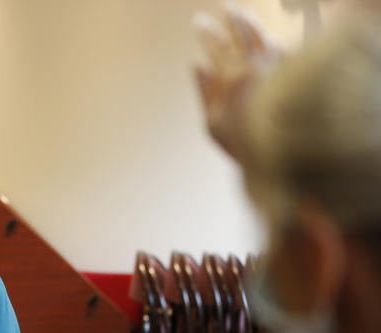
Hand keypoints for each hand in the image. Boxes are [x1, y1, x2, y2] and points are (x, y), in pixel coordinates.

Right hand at [193, 5, 278, 157]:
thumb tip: (197, 66)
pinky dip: (276, 41)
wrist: (285, 155)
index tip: (199, 21)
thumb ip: (205, 92)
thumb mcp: (213, 125)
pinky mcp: (297, 75)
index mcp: (234, 79)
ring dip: (253, 25)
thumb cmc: (244, 144)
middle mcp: (258, 68)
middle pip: (243, 36)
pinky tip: (272, 38)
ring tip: (244, 14)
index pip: (217, 48)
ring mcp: (280, 69)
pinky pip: (285, 50)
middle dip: (231, 21)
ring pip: (265, 38)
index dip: (207, 33)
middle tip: (224, 8)